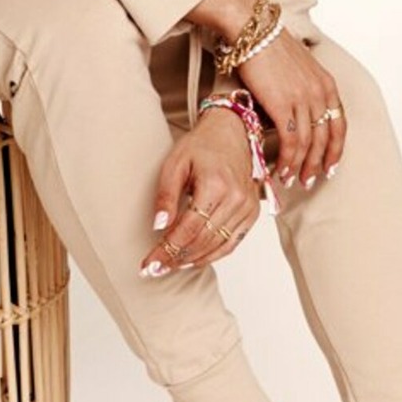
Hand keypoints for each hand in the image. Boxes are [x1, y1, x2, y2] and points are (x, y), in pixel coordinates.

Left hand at [139, 108, 261, 276]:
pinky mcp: (252, 213)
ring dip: (192, 260)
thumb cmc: (201, 145)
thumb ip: (166, 196)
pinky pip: (232, 243)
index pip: (188, 228)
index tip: (149, 264)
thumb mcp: (174, 164)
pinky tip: (192, 259)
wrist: (231, 133)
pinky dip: (212, 255)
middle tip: (154, 269)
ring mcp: (247, 207)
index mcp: (216, 184)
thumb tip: (158, 227)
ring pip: (217, 246)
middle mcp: (236, 198)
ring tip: (170, 266)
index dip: (167, 249)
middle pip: (202, 240)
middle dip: (176, 258)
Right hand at [232, 30, 346, 188]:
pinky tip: (280, 171)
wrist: (253, 29)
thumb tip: (295, 111)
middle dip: (318, 164)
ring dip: (301, 167)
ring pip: (309, 144)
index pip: (339, 124)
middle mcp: (320, 92)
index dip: (335, 149)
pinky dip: (287, 160)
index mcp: (327, 83)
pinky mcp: (284, 104)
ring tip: (291, 181)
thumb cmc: (269, 45)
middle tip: (309, 181)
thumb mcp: (298, 67)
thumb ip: (303, 89)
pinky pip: (291, 142)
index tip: (329, 166)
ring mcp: (304, 98)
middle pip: (326, 138)